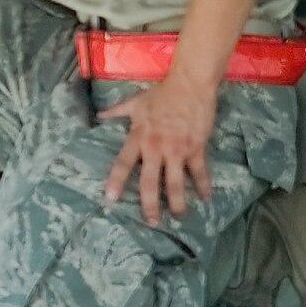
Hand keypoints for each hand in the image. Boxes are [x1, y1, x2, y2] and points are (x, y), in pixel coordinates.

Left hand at [101, 74, 217, 225]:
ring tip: (178, 217)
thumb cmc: (161, 93)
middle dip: (149, 205)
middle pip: (149, 182)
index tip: (111, 200)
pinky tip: (206, 198)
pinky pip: (199, 172)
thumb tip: (99, 116)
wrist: (189, 84)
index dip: (116, 182)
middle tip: (152, 222)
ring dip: (177, 203)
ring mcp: (177, 150)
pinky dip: (203, 186)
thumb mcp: (135, 102)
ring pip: (175, 184)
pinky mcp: (196, 148)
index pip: (123, 163)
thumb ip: (117, 112)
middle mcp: (156, 147)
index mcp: (138, 137)